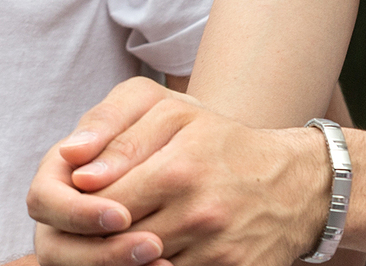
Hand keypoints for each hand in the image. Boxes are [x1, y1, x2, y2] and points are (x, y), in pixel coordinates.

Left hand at [29, 79, 328, 265]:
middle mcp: (197, 212)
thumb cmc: (221, 142)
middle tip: (95, 224)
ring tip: (120, 237)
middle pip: (118, 239)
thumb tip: (73, 164)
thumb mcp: (175, 115)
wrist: (291, 184)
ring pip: (140, 264)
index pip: (104, 199)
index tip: (79, 199)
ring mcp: (212, 251)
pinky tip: (150, 254)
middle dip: (97, 234)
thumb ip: (120, 131)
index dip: (83, 204)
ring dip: (121, 254)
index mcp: (179, 167)